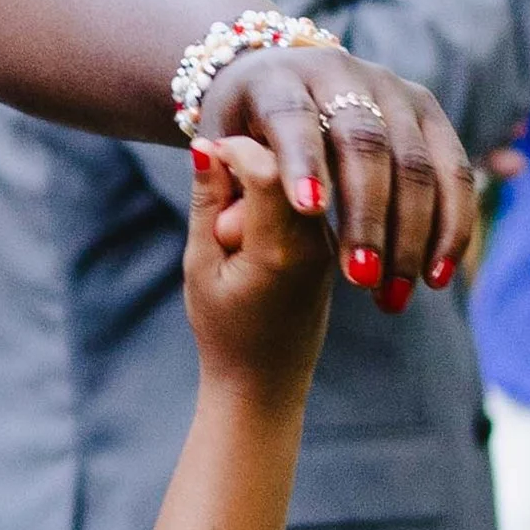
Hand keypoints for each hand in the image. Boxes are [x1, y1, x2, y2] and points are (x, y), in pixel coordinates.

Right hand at [183, 135, 332, 395]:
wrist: (264, 384)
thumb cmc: (223, 330)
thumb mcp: (200, 265)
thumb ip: (206, 204)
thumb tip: (205, 144)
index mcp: (279, 248)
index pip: (268, 167)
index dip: (234, 150)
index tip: (206, 158)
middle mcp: (314, 241)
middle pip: (284, 167)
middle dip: (244, 169)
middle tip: (215, 207)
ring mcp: (326, 245)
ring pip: (293, 183)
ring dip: (257, 192)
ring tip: (233, 236)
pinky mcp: (328, 248)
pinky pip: (300, 205)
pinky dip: (270, 210)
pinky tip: (250, 245)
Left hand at [195, 42, 471, 307]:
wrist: (278, 87)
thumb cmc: (241, 133)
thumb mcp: (220, 155)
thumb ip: (225, 191)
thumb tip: (230, 231)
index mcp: (276, 78)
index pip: (291, 116)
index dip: (301, 160)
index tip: (308, 210)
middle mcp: (339, 72)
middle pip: (363, 141)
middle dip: (366, 215)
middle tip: (359, 278)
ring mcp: (392, 89)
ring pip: (415, 161)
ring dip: (411, 234)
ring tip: (393, 294)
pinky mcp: (429, 113)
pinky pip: (454, 171)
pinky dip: (449, 226)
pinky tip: (435, 276)